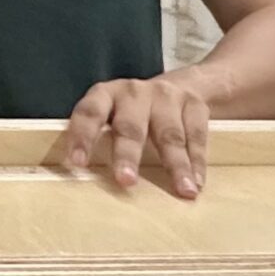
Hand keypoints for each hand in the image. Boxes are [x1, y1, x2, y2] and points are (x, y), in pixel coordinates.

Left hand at [63, 73, 210, 197]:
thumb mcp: (112, 116)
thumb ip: (100, 142)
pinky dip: (196, 161)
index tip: (77, 163)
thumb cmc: (134, 112)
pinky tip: (196, 182)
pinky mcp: (194, 105)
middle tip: (126, 181)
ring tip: (182, 190)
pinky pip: (195, 135)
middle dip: (127, 155)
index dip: (82, 138)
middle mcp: (134, 93)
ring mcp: (166, 97)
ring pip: (168, 134)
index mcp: (105, 95)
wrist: (183, 85)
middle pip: (129, 126)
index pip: (89, 114)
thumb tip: (86, 185)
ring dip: (175, 164)